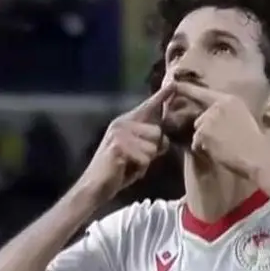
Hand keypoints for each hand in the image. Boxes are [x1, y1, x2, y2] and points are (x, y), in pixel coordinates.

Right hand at [78, 84, 175, 200]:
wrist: (95, 186)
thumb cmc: (118, 171)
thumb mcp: (139, 154)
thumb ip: (151, 143)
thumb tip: (164, 139)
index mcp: (126, 122)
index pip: (147, 107)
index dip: (161, 96)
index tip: (174, 84)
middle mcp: (122, 123)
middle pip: (157, 132)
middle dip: (153, 150)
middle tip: (136, 159)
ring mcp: (119, 134)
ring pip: (153, 146)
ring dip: (145, 161)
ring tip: (129, 164)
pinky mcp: (118, 146)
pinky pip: (145, 158)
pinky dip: (139, 168)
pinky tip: (125, 169)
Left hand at [171, 83, 269, 178]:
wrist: (256, 155)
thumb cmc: (253, 141)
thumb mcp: (243, 117)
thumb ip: (226, 112)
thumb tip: (210, 116)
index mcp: (229, 100)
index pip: (203, 92)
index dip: (187, 89)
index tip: (173, 83)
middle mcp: (217, 106)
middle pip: (200, 119)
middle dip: (206, 131)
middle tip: (225, 141)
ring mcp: (208, 119)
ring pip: (198, 132)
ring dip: (205, 142)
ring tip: (224, 147)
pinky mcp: (202, 133)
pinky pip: (196, 144)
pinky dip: (204, 151)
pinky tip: (219, 152)